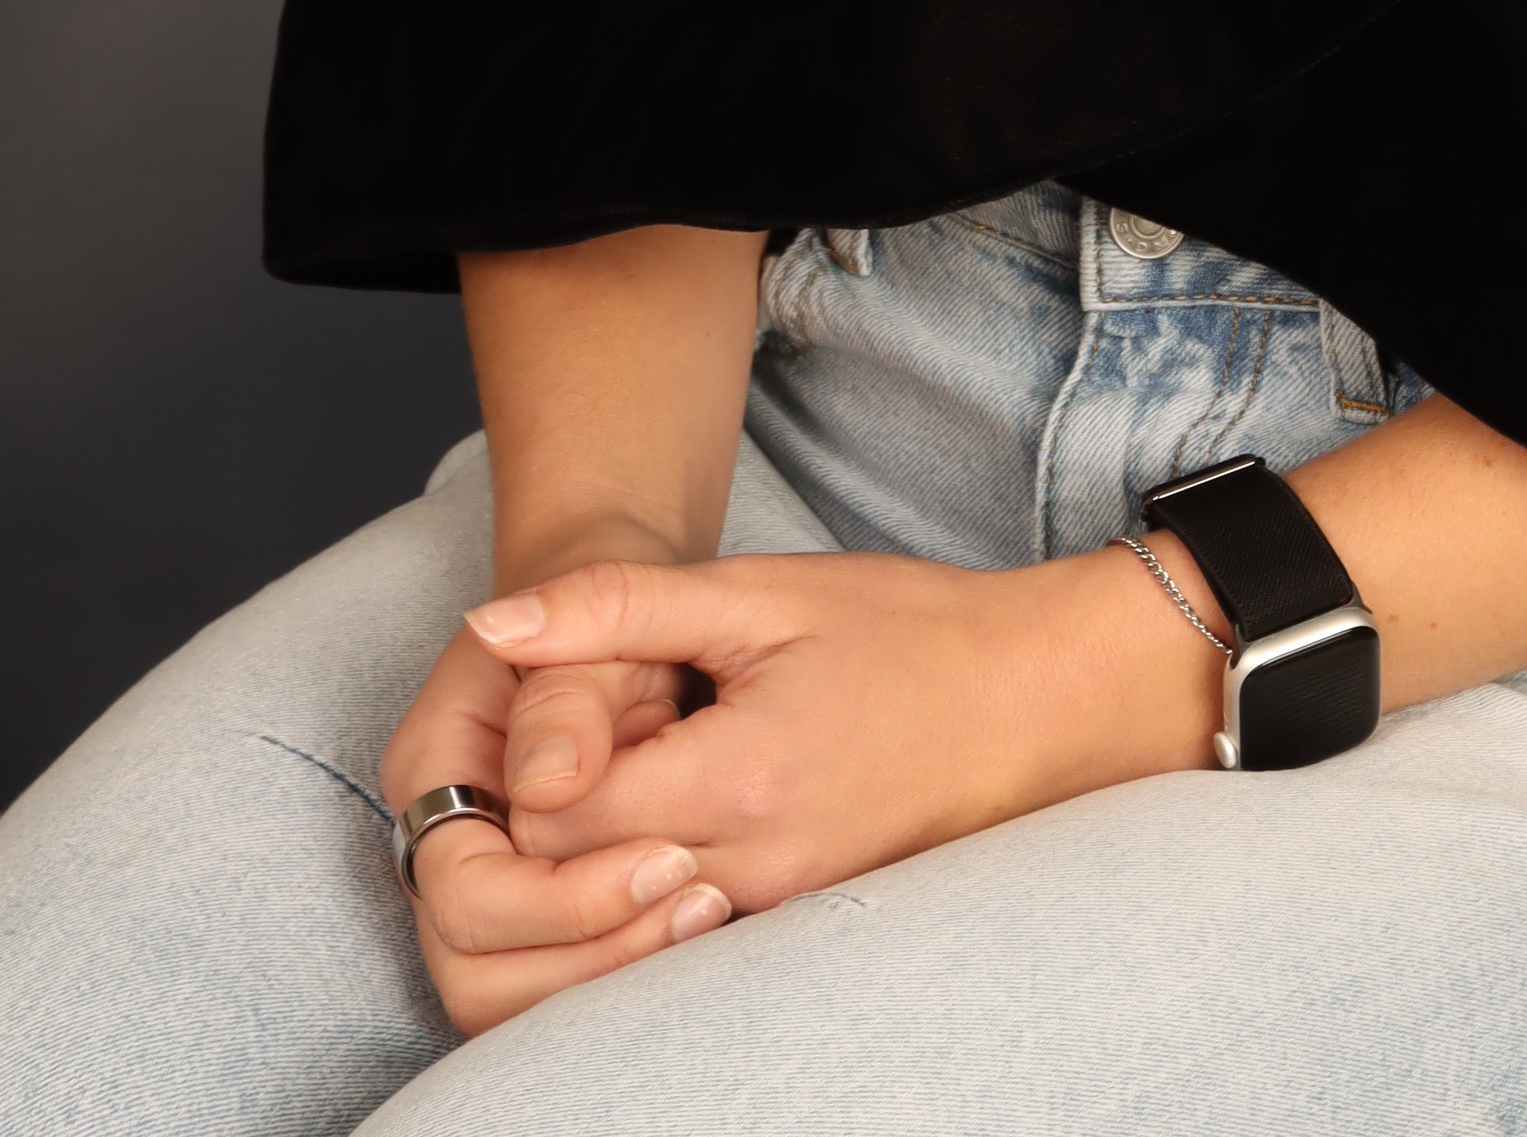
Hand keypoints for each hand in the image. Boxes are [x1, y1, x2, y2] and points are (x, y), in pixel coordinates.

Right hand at [379, 601, 730, 1039]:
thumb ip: (569, 689)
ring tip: (706, 912)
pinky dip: (617, 977)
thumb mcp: (601, 615)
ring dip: (606, 975)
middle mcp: (440, 838)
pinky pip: (551, 986)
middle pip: (473, 968)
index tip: (671, 857)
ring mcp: (476, 881)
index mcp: (434, 762)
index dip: (566, 898)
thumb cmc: (610, 609)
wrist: (619, 609)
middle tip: (701, 899)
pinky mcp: (526, 912)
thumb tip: (548, 782)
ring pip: (504, 999)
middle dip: (591, 951)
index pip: (467, 889)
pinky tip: (695, 926)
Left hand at [465, 539, 1224, 912]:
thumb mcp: (760, 592)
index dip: (533, 758)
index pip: (557, 816)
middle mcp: (752, 870)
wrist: (1034, 700)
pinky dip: (652, 885)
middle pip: (576, 885)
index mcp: (737, 779)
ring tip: (623, 773)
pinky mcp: (797, 930)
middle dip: (552, 816)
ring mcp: (778, 916)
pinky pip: (683, 934)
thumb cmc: (906, 631)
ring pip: (622, 923)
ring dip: (597, 859)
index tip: (561, 701)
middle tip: (578, 737)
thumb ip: (618, 608)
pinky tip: (672, 818)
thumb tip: (492, 623)